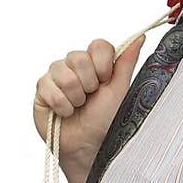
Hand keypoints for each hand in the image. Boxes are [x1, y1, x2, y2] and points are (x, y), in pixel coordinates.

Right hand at [33, 34, 144, 165]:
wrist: (88, 145)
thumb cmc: (104, 119)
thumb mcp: (120, 90)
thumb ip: (126, 62)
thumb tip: (140, 37)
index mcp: (94, 62)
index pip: (98, 45)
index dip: (102, 65)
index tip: (105, 81)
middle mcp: (74, 65)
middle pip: (78, 57)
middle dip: (89, 84)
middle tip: (90, 98)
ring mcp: (56, 75)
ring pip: (64, 74)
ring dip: (75, 97)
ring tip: (78, 107)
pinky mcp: (42, 89)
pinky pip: (49, 88)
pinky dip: (62, 106)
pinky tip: (65, 113)